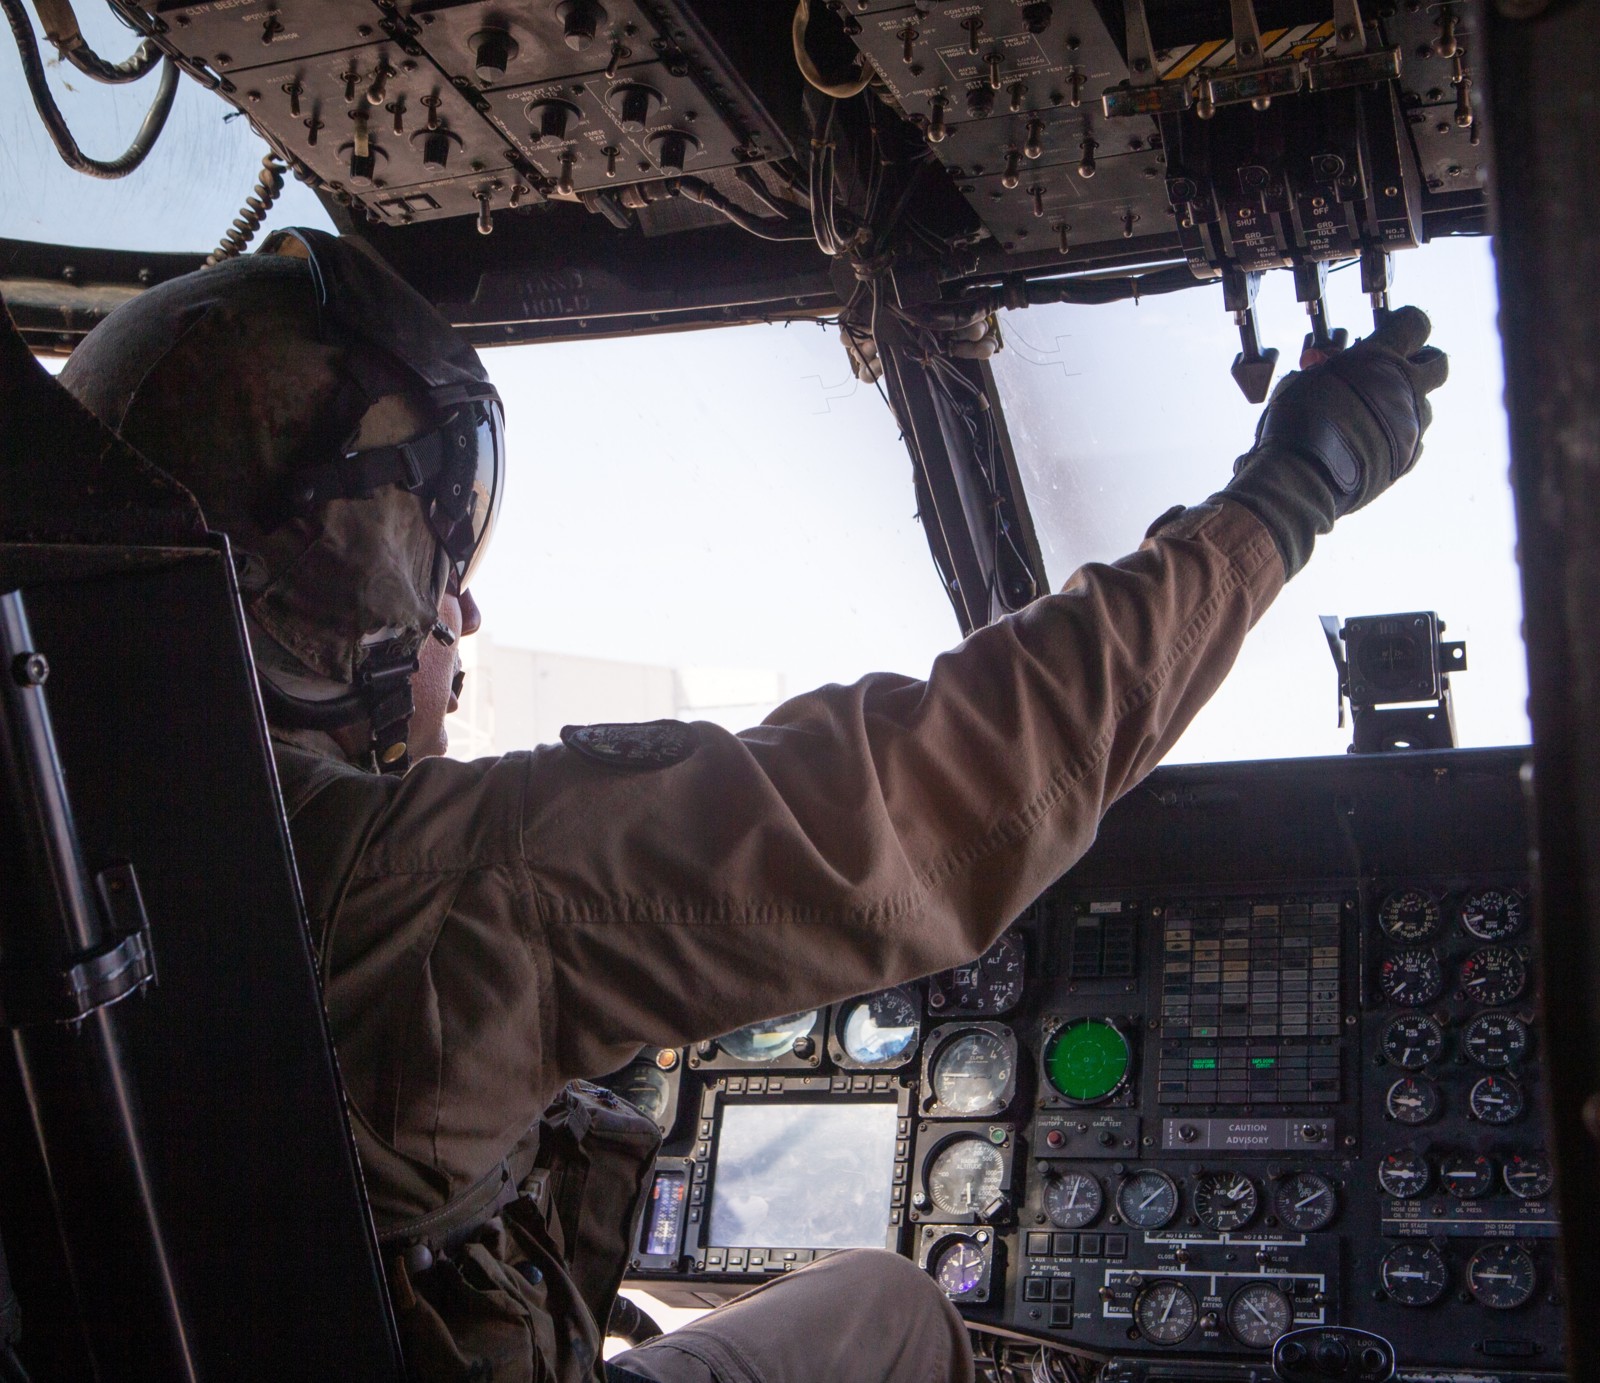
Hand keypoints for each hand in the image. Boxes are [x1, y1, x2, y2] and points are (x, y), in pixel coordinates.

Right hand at [1220, 307, 1448, 574]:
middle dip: (1420, 362)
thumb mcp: (1301, 381)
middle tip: (1395, 371)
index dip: (1403, 325)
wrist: (1301, 479)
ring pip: (1425, 407)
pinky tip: (1371, 444)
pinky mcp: (1406, 459)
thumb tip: (1324, 363)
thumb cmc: (1294, 427)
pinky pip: (1414, 443)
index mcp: (1378, 360)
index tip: (1390, 331)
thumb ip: (1325, 369)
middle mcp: (1403, 389)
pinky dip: (1398, 440)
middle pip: (1438, 362)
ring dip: (1405, 406)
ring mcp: (1410, 426)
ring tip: (1372, 416)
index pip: (1414, 323)